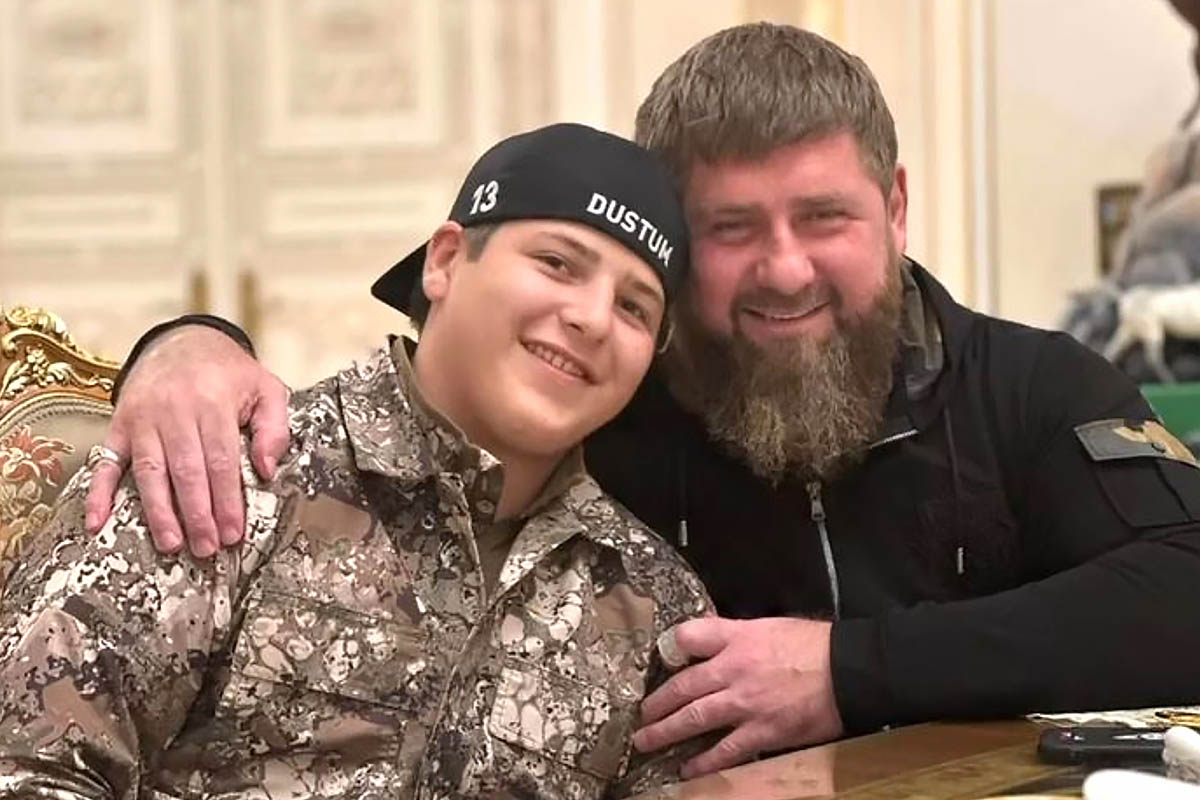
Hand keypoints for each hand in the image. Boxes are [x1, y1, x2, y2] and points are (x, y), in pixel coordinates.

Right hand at [84, 325, 289, 556]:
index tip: (234, 532)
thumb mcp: (266, 388)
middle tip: (206, 548)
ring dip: (159, 512)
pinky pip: (106, 462)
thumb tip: (267, 471)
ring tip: (172, 544)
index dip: (227, 499)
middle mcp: (173, 410)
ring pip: (149, 471)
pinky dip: (98, 493)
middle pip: (185, 471)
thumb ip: (274, 427)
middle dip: (197, 514)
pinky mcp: (119, 425)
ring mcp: (141, 418)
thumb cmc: (230, 374)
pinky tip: (98, 523)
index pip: (220, 460)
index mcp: (212, 401)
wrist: (184, 342)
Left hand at [633, 616, 843, 777]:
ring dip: (666, 731)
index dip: (670, 648)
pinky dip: (704, 762)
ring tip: (647, 741)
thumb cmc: (814, 645)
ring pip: (694, 719)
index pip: (688, 636)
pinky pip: (725, 751)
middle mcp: (732, 670)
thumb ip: (738, 635)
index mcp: (735, 639)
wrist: (848, 670)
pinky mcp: (761, 732)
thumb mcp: (769, 626)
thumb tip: (716, 644)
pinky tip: (688, 770)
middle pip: (682, 686)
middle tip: (640, 715)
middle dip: (657, 702)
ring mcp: (744, 704)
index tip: (660, 661)